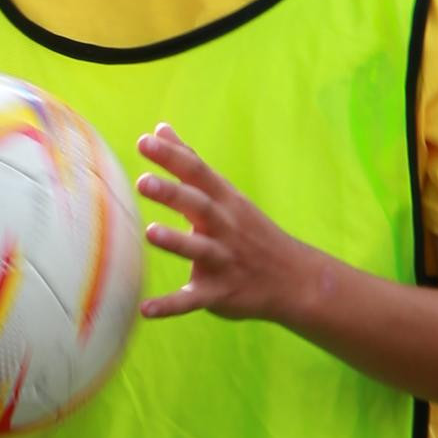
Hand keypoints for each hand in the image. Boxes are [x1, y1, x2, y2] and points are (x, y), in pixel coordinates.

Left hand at [134, 126, 317, 327]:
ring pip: (199, 250)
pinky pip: (193, 301)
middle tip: (143, 181)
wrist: (294, 279)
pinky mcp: (220, 293)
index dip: (172, 157)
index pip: (197, 173)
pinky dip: (171, 306)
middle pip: (199, 206)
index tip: (145, 141)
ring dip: (177, 242)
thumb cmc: (248, 230)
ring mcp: (224, 260)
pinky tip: (146, 309)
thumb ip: (189, 163)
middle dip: (173, 194)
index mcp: (224, 201)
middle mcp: (225, 227)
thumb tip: (160, 128)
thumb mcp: (225, 193)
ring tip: (151, 233)